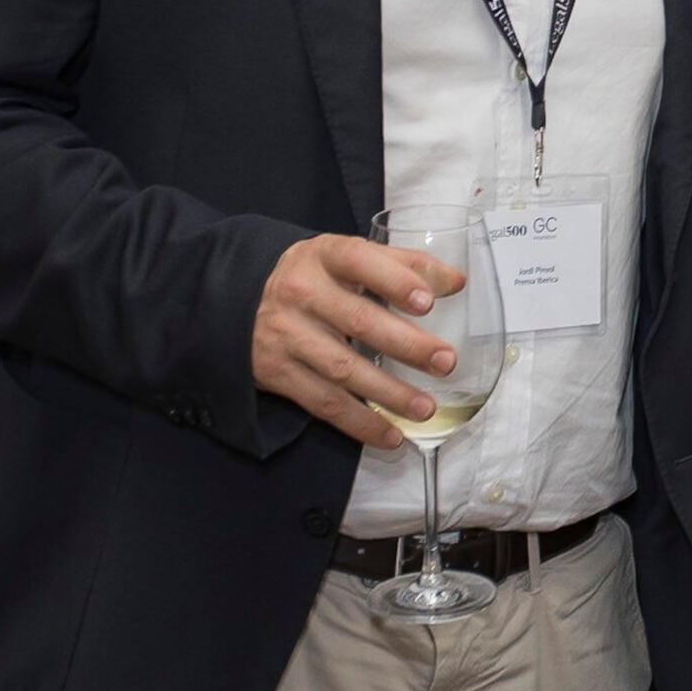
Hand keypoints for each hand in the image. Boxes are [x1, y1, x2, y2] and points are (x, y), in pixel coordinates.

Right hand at [251, 233, 467, 448]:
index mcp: (324, 256)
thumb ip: (403, 265)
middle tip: (445, 361)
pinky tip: (391, 434)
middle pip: (359, 322)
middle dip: (407, 345)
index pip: (360, 261)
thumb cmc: (313, 276)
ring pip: (343, 369)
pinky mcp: (277, 373)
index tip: (428, 302)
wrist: (236, 298)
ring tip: (425, 407)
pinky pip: (323, 403)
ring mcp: (286, 335)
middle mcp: (301, 293)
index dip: (395, 281)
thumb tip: (455, 282)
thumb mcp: (348, 258)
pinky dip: (359, 423)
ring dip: (388, 393)